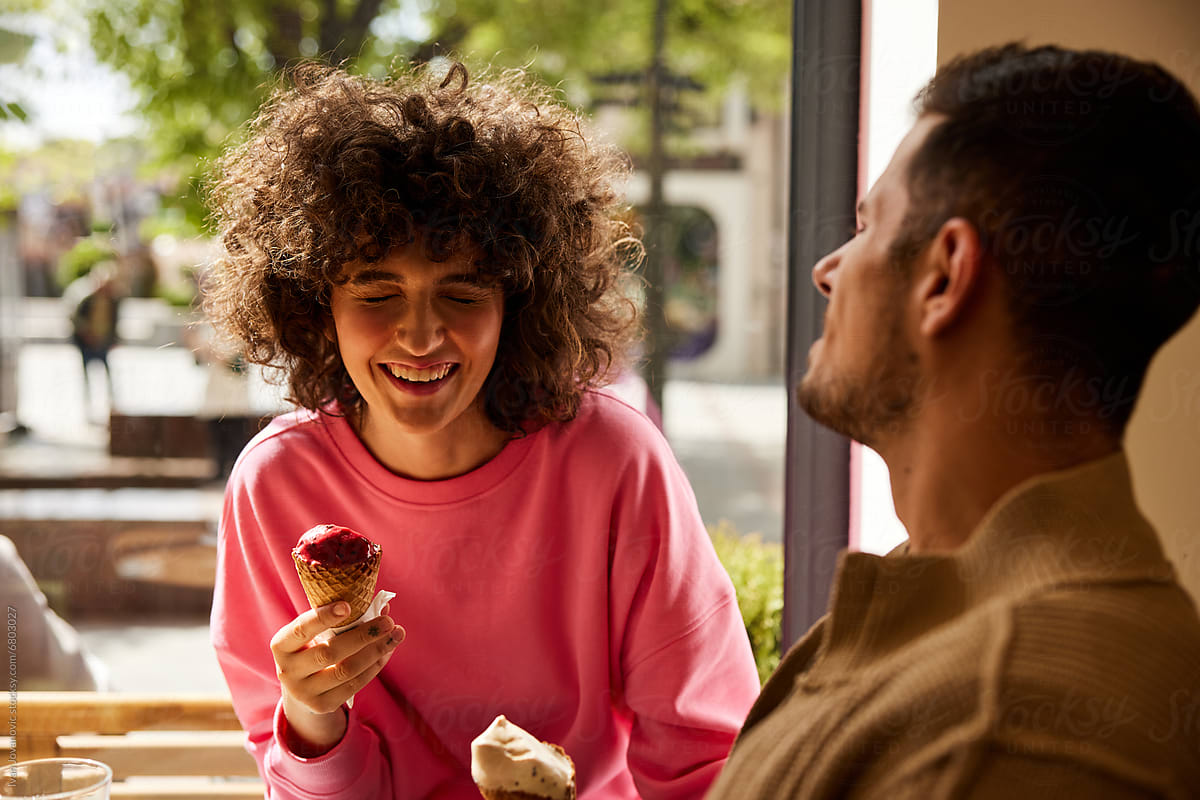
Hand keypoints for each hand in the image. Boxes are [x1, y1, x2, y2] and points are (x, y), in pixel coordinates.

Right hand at [270, 601, 403, 755]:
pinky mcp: (322, 705)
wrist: (302, 685)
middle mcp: (287, 671)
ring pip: (346, 670)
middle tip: (387, 621)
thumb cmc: (314, 645)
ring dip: (376, 651)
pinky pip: (355, 684)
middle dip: (363, 635)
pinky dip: (375, 666)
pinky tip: (387, 652)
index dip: (323, 617)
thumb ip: (343, 616)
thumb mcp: (317, 631)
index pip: (301, 630)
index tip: (347, 605)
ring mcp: (304, 692)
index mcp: (281, 645)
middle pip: (330, 652)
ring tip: (396, 634)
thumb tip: (382, 605)